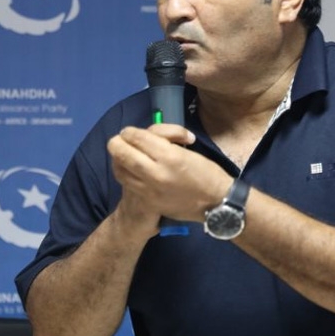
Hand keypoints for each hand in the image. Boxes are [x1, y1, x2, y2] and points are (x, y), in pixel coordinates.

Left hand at [107, 124, 230, 225]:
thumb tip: (147, 136)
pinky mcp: (148, 201)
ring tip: (124, 152)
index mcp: (170, 156)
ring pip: (119, 168)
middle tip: (122, 138)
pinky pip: (126, 183)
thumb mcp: (189, 151)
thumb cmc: (207, 173)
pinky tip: (128, 167)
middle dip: (118, 141)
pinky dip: (123, 171)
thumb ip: (166, 142)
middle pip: (122, 152)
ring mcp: (149, 189)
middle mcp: (156, 172)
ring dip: (118, 157)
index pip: (138, 138)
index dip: (131, 131)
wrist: (215, 204)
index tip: (130, 131)